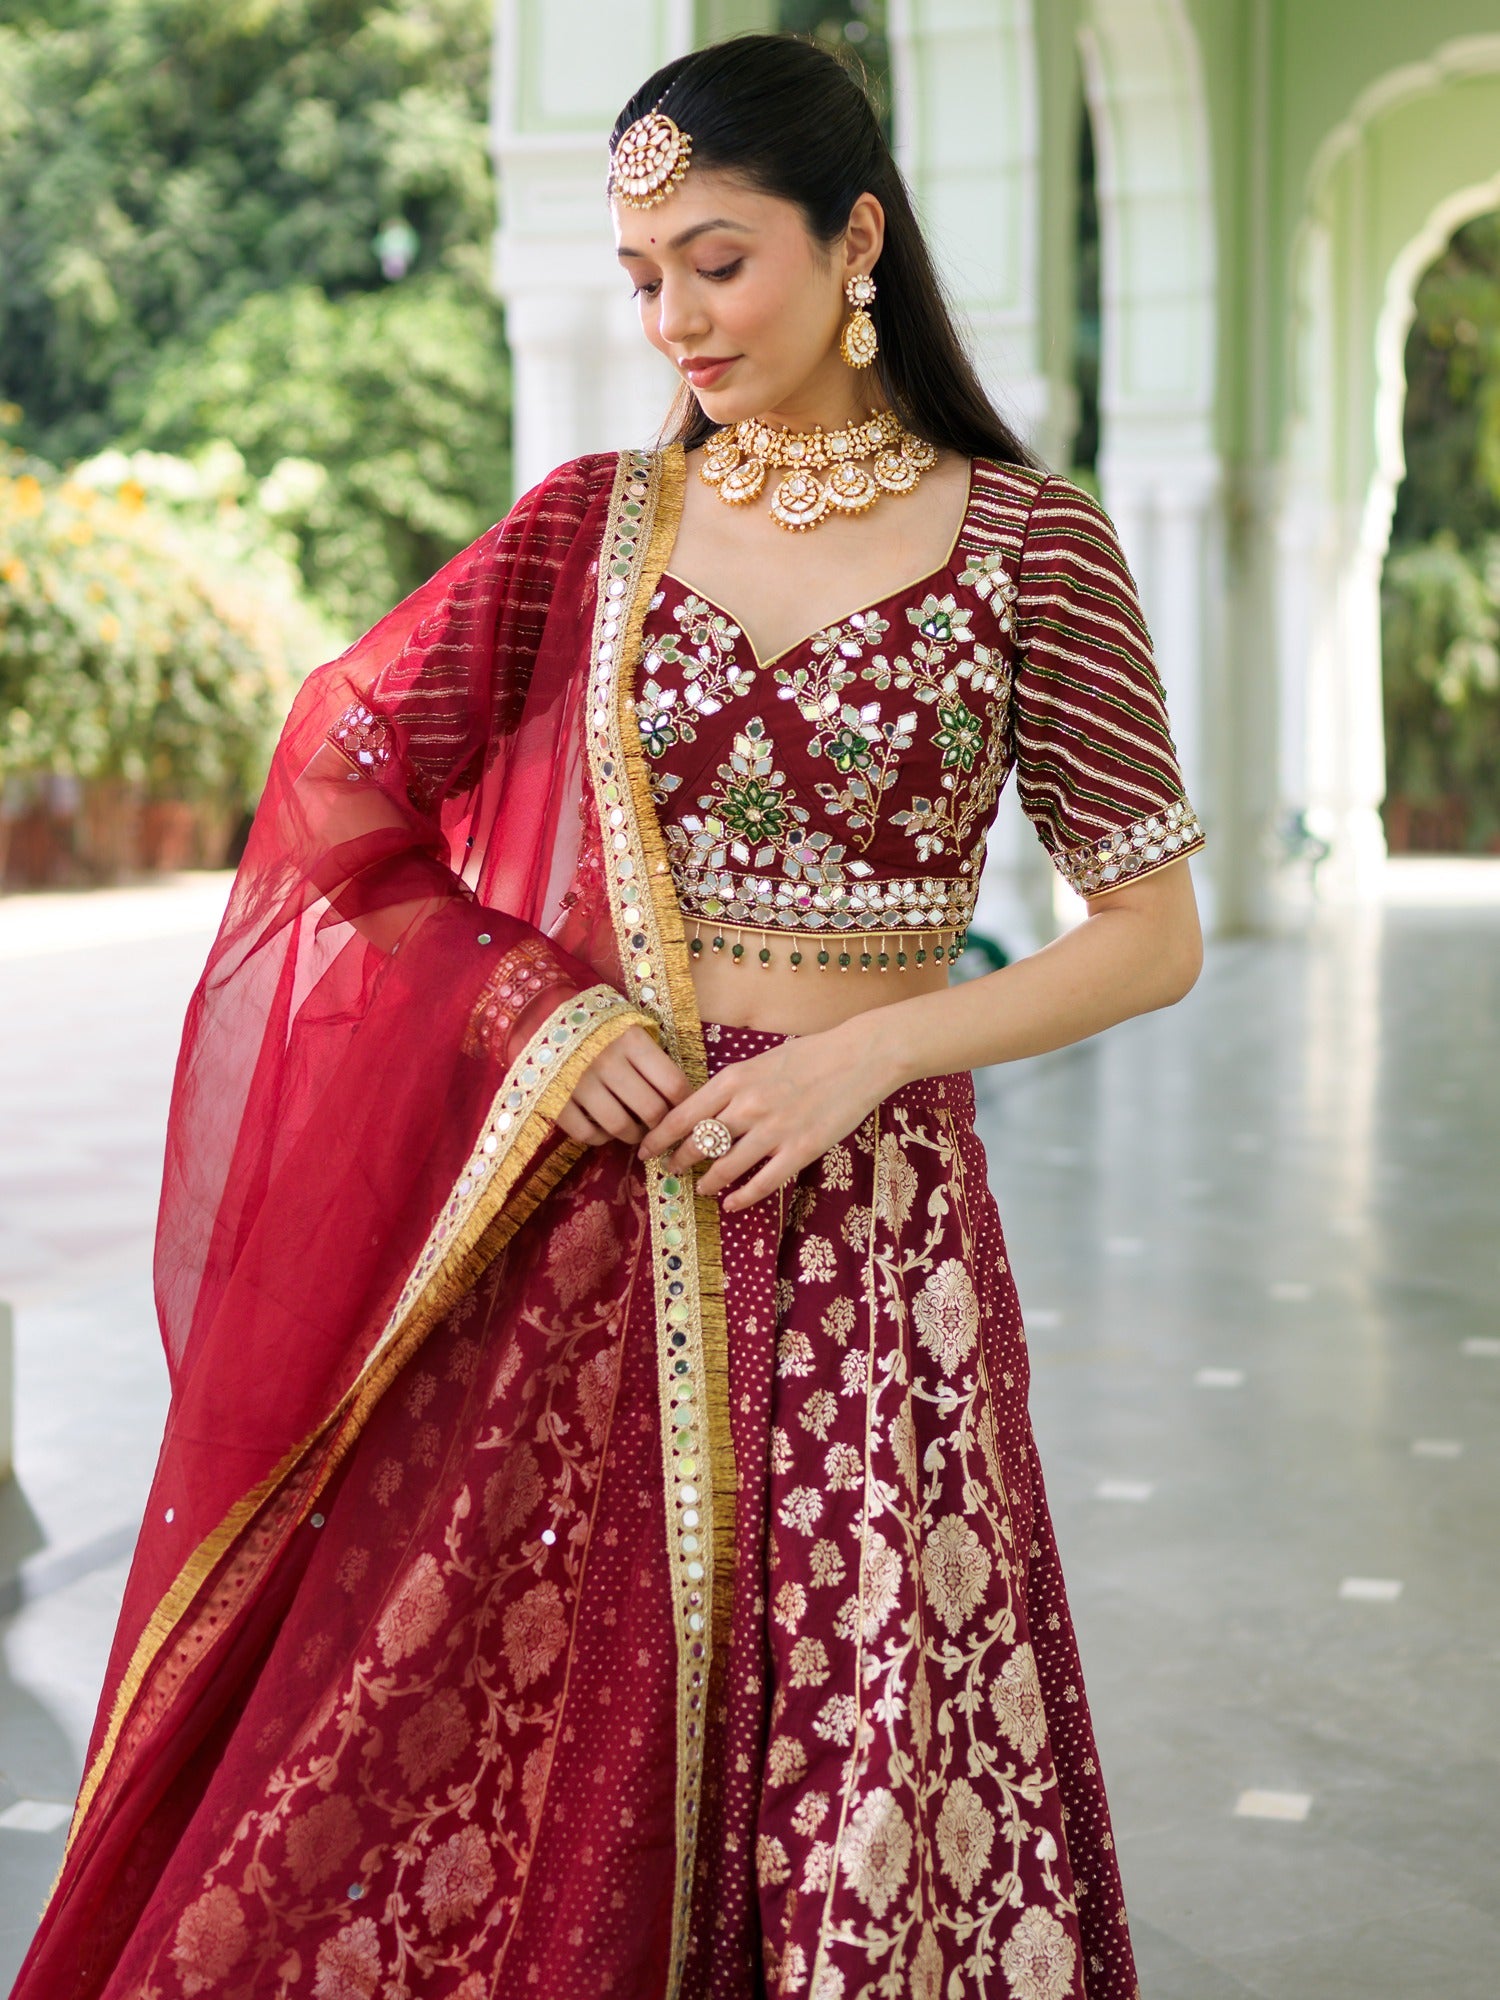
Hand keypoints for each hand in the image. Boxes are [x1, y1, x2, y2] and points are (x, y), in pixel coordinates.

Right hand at [556, 1024, 692, 1145]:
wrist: (540, 1015)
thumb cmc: (597, 1026)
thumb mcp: (628, 1029)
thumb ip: (651, 1057)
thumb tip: (679, 1097)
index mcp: (631, 1040)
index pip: (673, 1084)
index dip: (684, 1103)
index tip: (682, 1109)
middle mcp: (608, 1061)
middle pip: (651, 1110)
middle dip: (659, 1124)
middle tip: (656, 1124)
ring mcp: (580, 1082)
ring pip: (621, 1126)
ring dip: (633, 1135)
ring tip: (633, 1130)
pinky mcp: (556, 1099)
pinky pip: (587, 1133)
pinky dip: (600, 1138)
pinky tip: (603, 1129)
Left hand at [637, 1024, 897, 1210]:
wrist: (859, 1057)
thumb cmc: (810, 1055)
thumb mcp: (759, 1061)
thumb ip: (731, 1087)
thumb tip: (704, 1112)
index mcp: (733, 1079)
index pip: (682, 1116)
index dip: (659, 1138)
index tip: (646, 1150)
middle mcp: (747, 1106)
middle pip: (698, 1144)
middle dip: (679, 1162)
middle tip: (671, 1171)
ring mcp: (774, 1131)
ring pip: (725, 1168)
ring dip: (707, 1182)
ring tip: (700, 1188)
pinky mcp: (800, 1151)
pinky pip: (762, 1183)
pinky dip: (742, 1197)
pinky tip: (732, 1203)